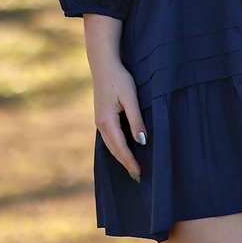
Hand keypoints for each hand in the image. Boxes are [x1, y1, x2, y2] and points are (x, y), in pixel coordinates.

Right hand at [83, 19, 145, 179]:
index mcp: (107, 121)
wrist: (103, 65)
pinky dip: (117, 147)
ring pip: (110, 145)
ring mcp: (99, 121)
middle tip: (138, 176)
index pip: (121, 147)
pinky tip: (123, 151)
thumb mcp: (131, 99)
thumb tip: (142, 141)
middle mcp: (100, 124)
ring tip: (132, 168)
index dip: (130, 161)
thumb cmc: (120, 79)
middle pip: (114, 150)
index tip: (140, 173)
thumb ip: (136, 120)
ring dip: (120, 157)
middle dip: (125, 163)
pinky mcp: (101, 117)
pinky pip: (109, 138)